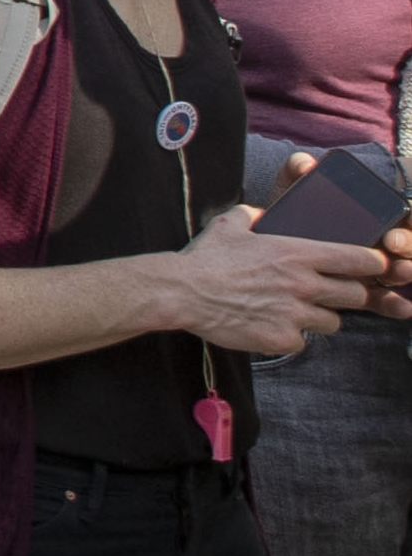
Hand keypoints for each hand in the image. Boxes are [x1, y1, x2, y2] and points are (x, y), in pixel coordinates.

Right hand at [174, 200, 388, 355]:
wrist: (182, 293)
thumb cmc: (205, 258)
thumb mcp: (229, 225)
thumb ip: (252, 215)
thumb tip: (260, 213)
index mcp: (296, 253)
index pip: (357, 259)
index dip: (372, 263)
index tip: (374, 266)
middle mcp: (303, 284)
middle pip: (356, 295)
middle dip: (349, 294)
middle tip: (331, 292)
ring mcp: (295, 314)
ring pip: (333, 322)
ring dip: (320, 317)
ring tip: (296, 312)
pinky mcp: (282, 339)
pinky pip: (303, 342)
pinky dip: (291, 336)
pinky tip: (270, 326)